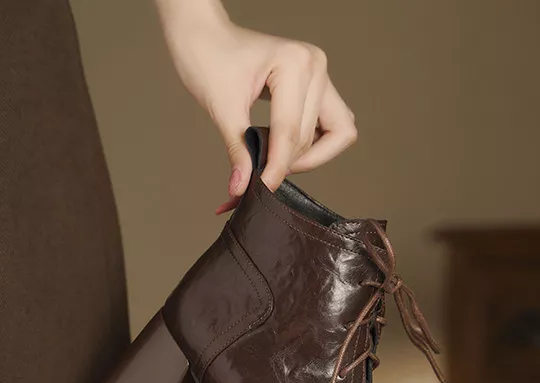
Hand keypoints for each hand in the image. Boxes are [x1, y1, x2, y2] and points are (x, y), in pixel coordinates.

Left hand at [155, 1, 356, 210]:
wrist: (203, 36)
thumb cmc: (208, 58)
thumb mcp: (221, 108)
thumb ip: (238, 151)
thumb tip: (242, 189)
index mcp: (294, 63)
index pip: (291, 131)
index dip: (277, 167)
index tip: (261, 190)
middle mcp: (315, 66)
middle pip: (312, 137)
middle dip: (288, 161)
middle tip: (260, 173)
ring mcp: (321, 75)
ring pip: (335, 133)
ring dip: (306, 154)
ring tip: (274, 157)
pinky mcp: (319, 86)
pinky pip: (333, 126)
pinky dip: (314, 144)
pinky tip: (285, 147)